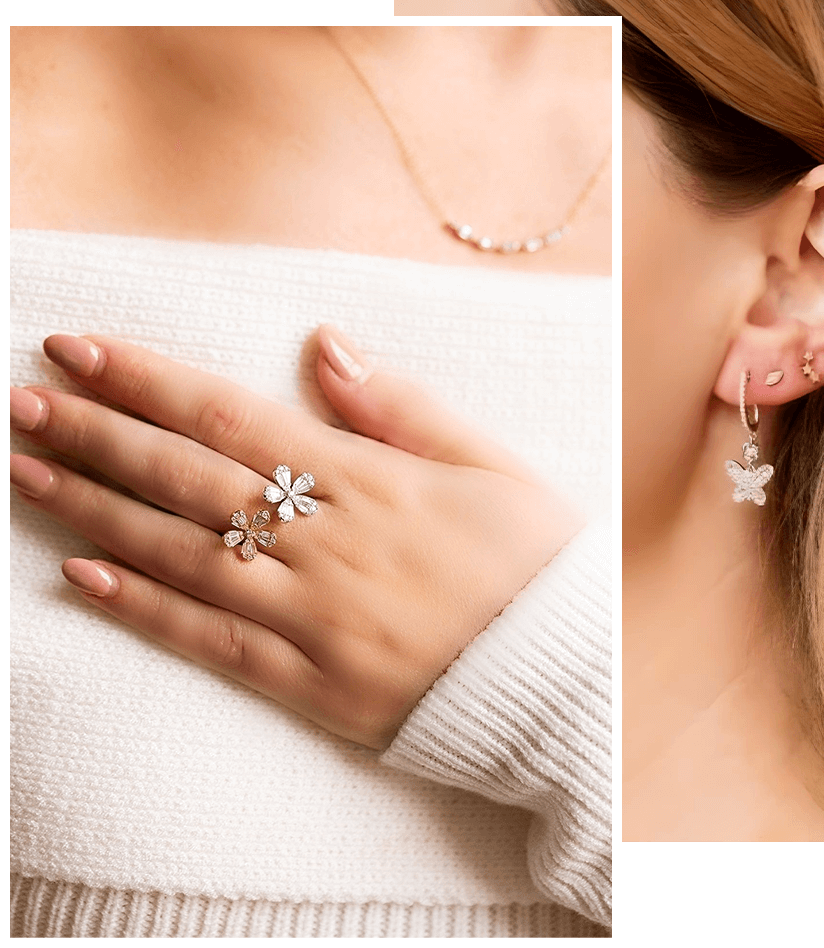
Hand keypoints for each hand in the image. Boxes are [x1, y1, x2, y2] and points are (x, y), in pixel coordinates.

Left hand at [10, 326, 584, 749]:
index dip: (149, 380)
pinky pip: (213, 641)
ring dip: (96, 510)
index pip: (233, 417)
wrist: (565, 681)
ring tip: (28, 471)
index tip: (80, 350)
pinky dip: (144, 608)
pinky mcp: (310, 682)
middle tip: (24, 398)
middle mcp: (326, 542)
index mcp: (370, 481)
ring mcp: (312, 616)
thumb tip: (327, 344)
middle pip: (188, 478)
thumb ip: (403, 408)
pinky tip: (83, 578)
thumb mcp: (491, 466)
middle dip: (99, 433)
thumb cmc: (536, 566)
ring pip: (182, 554)